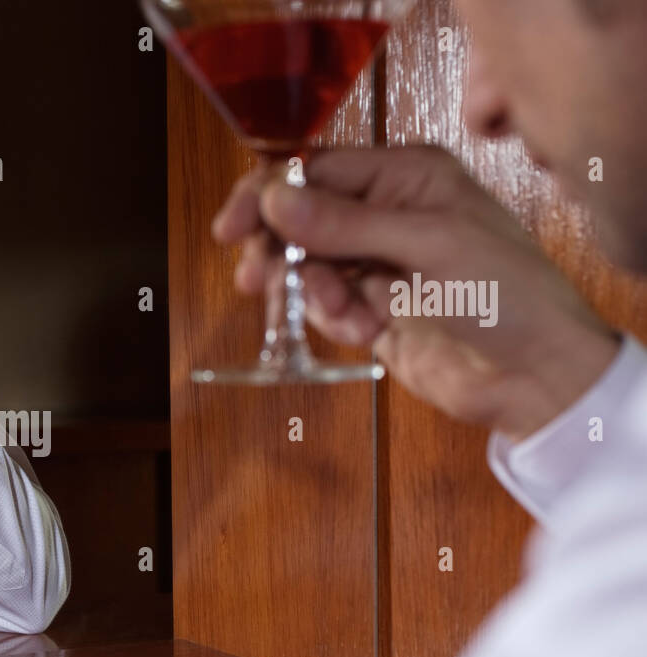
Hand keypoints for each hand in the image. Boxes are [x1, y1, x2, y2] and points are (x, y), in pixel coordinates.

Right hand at [213, 146, 620, 441]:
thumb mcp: (428, 246)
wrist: (533, 376)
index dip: (269, 195)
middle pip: (300, 217)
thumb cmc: (505, 295)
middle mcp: (387, 212)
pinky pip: (322, 304)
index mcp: (407, 176)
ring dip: (313, 292)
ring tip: (346, 314)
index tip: (234, 228)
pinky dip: (334, 319)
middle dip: (278, 249)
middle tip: (255, 281)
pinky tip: (366, 332)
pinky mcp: (369, 307)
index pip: (317, 170)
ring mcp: (376, 262)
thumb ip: (346, 223)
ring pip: (306, 265)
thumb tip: (273, 199)